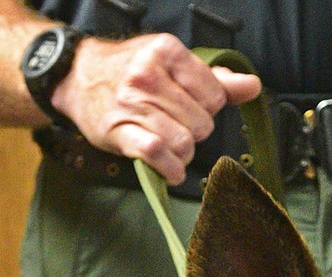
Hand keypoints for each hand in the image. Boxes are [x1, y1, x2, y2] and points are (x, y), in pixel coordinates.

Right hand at [52, 33, 260, 186]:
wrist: (79, 78)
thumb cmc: (131, 71)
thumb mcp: (172, 63)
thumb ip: (214, 77)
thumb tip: (252, 86)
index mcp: (166, 51)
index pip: (214, 94)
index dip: (210, 108)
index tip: (195, 108)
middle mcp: (148, 74)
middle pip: (200, 123)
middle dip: (196, 133)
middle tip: (181, 129)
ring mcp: (132, 104)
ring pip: (182, 142)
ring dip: (184, 155)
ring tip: (175, 150)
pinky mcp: (119, 131)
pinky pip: (157, 154)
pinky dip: (170, 169)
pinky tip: (172, 170)